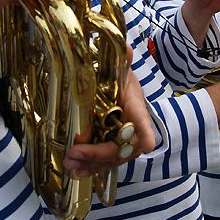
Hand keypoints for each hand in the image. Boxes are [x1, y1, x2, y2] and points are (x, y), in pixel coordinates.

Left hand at [63, 62, 155, 177]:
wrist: (122, 94)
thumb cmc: (121, 82)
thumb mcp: (120, 69)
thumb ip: (122, 59)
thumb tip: (124, 46)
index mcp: (136, 108)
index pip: (143, 121)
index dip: (145, 133)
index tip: (148, 144)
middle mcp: (133, 130)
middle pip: (122, 148)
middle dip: (100, 153)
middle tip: (76, 152)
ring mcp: (123, 144)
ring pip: (112, 160)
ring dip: (91, 165)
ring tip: (71, 165)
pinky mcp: (112, 151)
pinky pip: (104, 165)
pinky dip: (90, 170)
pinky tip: (76, 173)